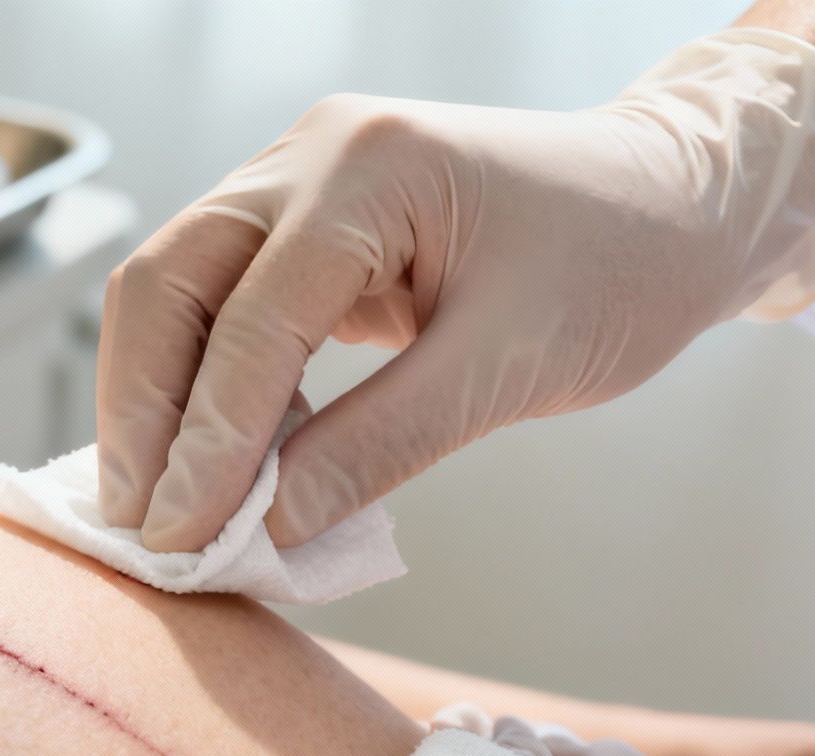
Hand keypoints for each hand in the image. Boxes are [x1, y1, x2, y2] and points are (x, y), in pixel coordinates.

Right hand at [97, 31, 814, 550]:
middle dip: (142, 413)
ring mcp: (290, 183)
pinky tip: (201, 463)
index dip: (207, 439)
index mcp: (368, 167)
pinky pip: (209, 308)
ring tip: (153, 507)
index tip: (183, 539)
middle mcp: (305, 157)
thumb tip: (264, 530)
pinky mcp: (293, 228)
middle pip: (165, 284)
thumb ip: (380, 445)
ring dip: (152, 404)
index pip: (250, 316)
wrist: (673, 204)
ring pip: (167, 293)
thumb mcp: (511, 366)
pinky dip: (194, 389)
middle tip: (141, 526)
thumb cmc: (620, 267)